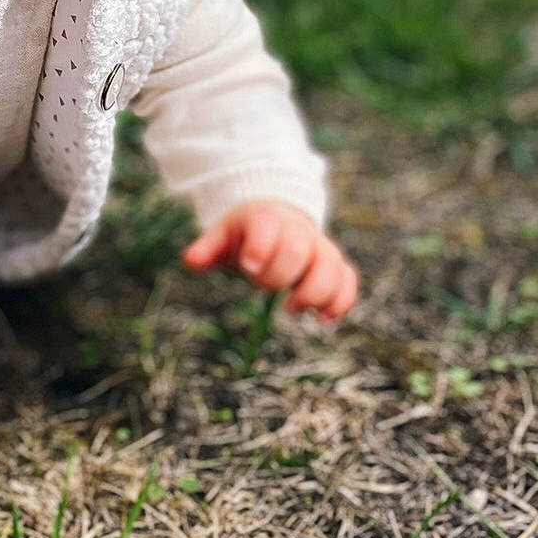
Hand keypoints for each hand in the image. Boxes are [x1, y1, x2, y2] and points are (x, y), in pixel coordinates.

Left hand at [183, 201, 359, 321]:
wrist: (280, 220)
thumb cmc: (247, 234)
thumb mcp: (225, 234)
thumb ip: (209, 247)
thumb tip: (190, 260)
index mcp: (268, 219)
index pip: (268, 225)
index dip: (261, 246)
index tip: (249, 267)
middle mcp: (299, 231)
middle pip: (298, 249)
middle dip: (279, 274)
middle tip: (262, 286)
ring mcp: (321, 249)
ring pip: (331, 267)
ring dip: (314, 293)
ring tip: (292, 309)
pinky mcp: (335, 266)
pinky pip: (348, 281)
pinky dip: (341, 301)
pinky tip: (323, 319)